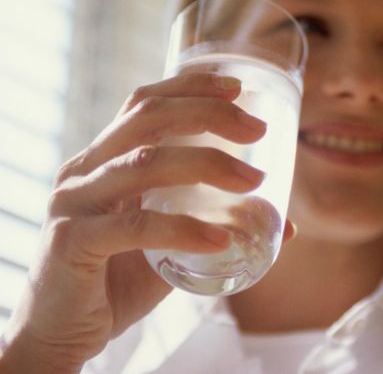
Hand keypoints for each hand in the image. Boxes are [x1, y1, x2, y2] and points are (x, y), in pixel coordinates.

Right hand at [0, 73, 294, 373]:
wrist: (62, 331)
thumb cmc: (118, 279)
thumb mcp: (173, 242)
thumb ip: (217, 223)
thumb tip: (284, 221)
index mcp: (105, 159)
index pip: (144, 104)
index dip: (190, 86)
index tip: (238, 89)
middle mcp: (85, 171)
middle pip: (147, 118)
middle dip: (209, 114)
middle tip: (258, 129)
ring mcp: (73, 203)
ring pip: (144, 164)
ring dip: (208, 165)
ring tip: (254, 181)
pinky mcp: (71, 243)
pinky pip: (134, 228)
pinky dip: (184, 229)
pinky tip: (221, 239)